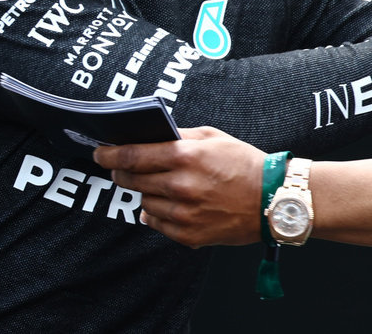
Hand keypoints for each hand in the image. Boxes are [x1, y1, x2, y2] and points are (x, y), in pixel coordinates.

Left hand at [94, 127, 264, 248]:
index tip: (99, 153)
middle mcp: (180, 185)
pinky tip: (171, 203)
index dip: (109, 154)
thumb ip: (179, 136)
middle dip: (121, 172)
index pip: (132, 155)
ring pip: (143, 201)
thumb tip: (149, 137)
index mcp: (185, 156)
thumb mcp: (213, 137)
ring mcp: (183, 213)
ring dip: (145, 191)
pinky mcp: (187, 234)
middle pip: (131, 179)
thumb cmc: (244, 163)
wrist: (272, 198)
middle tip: (121, 168)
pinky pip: (156, 222)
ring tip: (161, 185)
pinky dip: (158, 212)